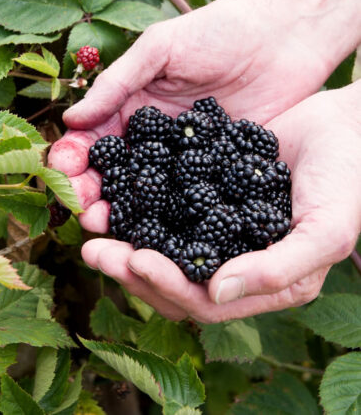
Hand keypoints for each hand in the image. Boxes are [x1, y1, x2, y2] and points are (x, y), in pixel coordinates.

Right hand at [49, 0, 331, 230]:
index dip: (73, 156)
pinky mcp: (217, 175)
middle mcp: (153, 141)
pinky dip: (167, 217)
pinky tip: (153, 232)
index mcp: (132, 108)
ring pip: (145, 194)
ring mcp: (184, 161)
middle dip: (91, 192)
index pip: (92, 138)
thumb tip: (71, 119)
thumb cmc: (220, 31)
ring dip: (121, 212)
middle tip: (82, 210)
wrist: (286, 37)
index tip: (62, 172)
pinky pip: (187, 200)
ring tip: (104, 225)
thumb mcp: (160, 47)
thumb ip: (117, 82)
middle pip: (114, 174)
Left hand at [77, 82, 360, 321]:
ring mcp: (215, 229)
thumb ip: (279, 270)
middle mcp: (233, 261)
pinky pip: (165, 208)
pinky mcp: (204, 196)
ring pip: (161, 247)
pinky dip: (138, 207)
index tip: (134, 260)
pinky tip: (113, 196)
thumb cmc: (346, 180)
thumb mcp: (325, 230)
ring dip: (125, 240)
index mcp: (261, 282)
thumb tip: (218, 291)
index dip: (165, 286)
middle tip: (93, 248)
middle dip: (131, 268)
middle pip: (172, 279)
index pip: (203, 301)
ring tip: (93, 225)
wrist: (343, 126)